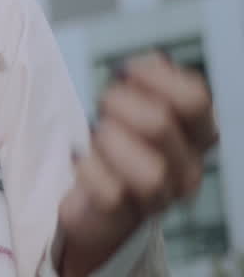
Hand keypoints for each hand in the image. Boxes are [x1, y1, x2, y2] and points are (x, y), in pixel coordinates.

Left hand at [57, 51, 217, 275]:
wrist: (90, 196)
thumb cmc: (116, 137)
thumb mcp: (133, 100)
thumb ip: (146, 78)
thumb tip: (155, 61)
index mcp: (195, 132)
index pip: (195, 99)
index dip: (154, 77)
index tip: (125, 71)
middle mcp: (187, 166)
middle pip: (159, 125)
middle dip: (119, 105)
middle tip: (103, 106)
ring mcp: (160, 195)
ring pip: (149, 172)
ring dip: (109, 143)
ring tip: (95, 135)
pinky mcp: (126, 215)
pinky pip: (110, 193)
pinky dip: (87, 169)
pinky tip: (80, 157)